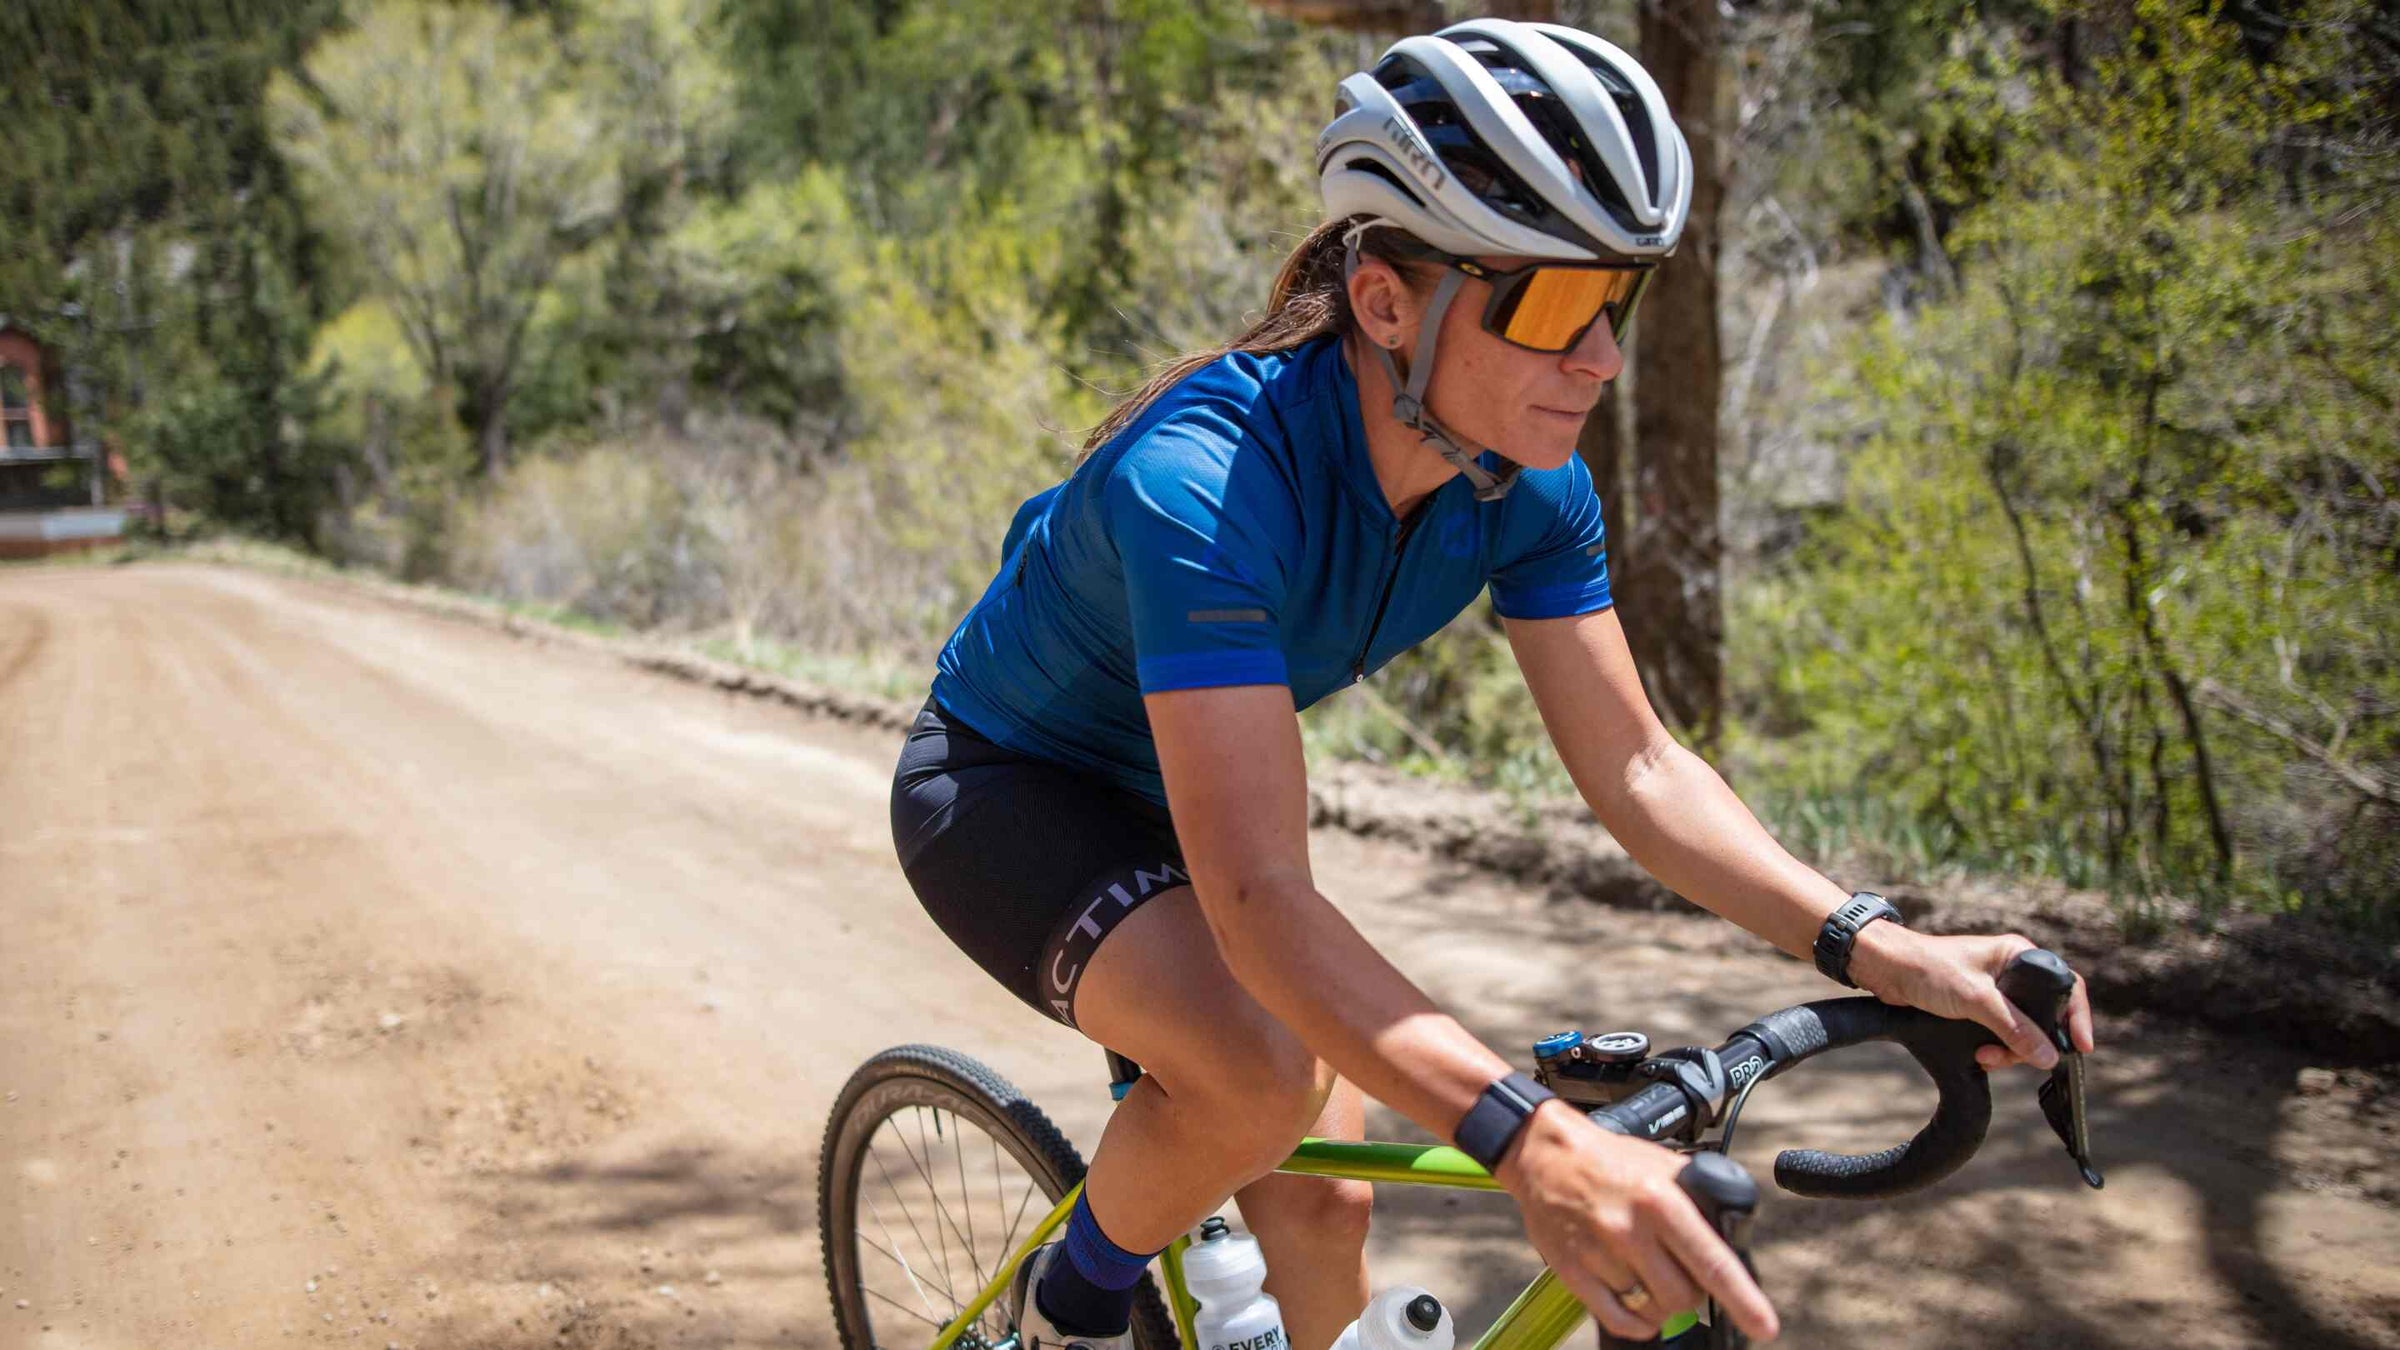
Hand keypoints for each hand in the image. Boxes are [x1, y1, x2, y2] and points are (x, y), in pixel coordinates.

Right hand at [1493, 1099, 1779, 1342]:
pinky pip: (1617, 1319)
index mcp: (1659, 1200)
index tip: (1763, 1325)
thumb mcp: (1663, 1164)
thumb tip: (1734, 1233)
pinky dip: (1636, 1322)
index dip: (1742, 1299)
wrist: (1545, 1154)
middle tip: (1684, 1275)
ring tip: (1652, 1277)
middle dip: (1693, 1293)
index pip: (1711, 1261)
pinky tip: (1638, 1305)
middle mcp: (1629, 1229)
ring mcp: (1598, 1254)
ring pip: (1652, 1310)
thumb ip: (1699, 1196)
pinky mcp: (1572, 1271)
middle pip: (1683, 1296)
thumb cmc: (1609, 1160)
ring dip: (1662, 1303)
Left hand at [1849, 926, 2097, 1071]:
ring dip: (2009, 1050)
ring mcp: (1994, 992)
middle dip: (2030, 1043)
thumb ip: (2014, 1026)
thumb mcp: (1976, 999)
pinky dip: (1995, 1049)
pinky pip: (2000, 1035)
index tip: (2081, 1046)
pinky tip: (1980, 1056)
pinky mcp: (1977, 1008)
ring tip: (1986, 1056)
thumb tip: (2048, 1054)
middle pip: (2043, 1017)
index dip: (2077, 1017)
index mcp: (2018, 956)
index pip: (2065, 985)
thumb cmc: (1927, 968)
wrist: (1884, 970)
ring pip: (2021, 1031)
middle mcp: (2011, 972)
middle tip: (2010, 1056)